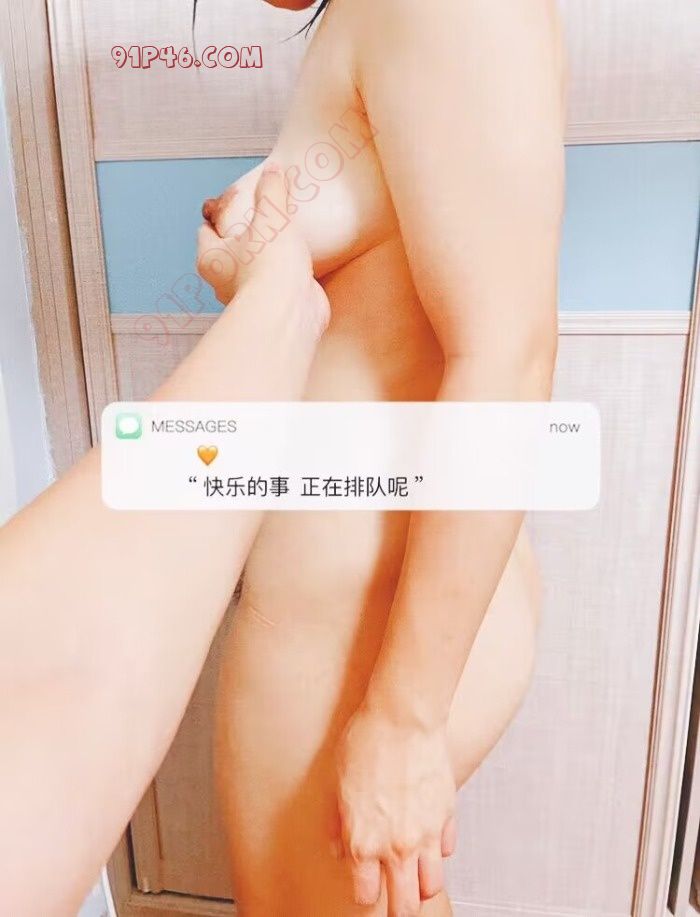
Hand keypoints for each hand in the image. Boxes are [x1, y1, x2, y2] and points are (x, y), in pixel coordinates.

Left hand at [197, 164, 328, 332]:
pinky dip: (283, 274)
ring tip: (283, 239)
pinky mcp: (272, 307)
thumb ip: (271, 192)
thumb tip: (273, 171)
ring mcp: (249, 296)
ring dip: (265, 258)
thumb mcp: (270, 217)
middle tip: (260, 219)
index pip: (206, 230)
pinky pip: (275, 285)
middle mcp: (224, 281)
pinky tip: (298, 263)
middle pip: (228, 252)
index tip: (236, 202)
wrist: (290, 312)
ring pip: (252, 270)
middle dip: (242, 237)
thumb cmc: (269, 266)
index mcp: (211, 258)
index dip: (219, 214)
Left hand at [333, 705, 456, 916]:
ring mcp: (427, 833)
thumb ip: (340, 824)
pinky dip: (439, 849)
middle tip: (394, 897)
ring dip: (422, 884)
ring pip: (431, 885)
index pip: (365, 895)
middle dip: (398, 905)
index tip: (365, 887)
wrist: (403, 717)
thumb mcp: (338, 785)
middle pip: (404, 905)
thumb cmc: (367, 742)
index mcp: (365, 842)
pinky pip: (447, 848)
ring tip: (414, 873)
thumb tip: (340, 847)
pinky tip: (429, 836)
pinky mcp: (448, 815)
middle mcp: (398, 846)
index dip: (364, 893)